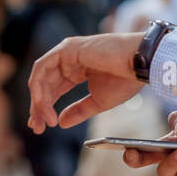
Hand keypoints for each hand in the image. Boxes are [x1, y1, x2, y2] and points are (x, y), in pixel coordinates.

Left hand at [26, 32, 145, 132]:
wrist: (139, 65)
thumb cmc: (125, 80)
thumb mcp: (97, 102)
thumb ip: (78, 111)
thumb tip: (60, 123)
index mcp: (77, 70)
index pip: (53, 90)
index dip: (45, 108)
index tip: (42, 127)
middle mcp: (69, 60)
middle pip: (44, 85)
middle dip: (38, 107)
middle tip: (37, 127)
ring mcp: (67, 52)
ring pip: (41, 77)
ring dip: (38, 100)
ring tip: (44, 119)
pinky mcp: (66, 48)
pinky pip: (43, 68)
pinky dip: (39, 87)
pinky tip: (43, 103)